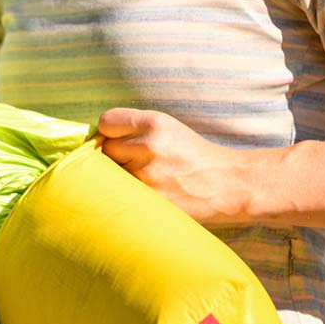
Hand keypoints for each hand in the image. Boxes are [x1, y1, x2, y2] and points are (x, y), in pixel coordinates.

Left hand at [96, 108, 249, 224]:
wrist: (229, 185)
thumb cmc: (194, 157)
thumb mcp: (168, 130)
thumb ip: (134, 130)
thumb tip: (94, 141)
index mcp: (154, 123)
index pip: (106, 122)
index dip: (111, 134)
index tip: (121, 142)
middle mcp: (149, 146)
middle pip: (105, 150)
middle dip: (116, 159)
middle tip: (139, 166)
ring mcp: (148, 175)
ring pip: (110, 176)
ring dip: (121, 181)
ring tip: (147, 182)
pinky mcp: (151, 201)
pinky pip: (121, 197)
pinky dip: (128, 199)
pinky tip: (144, 198)